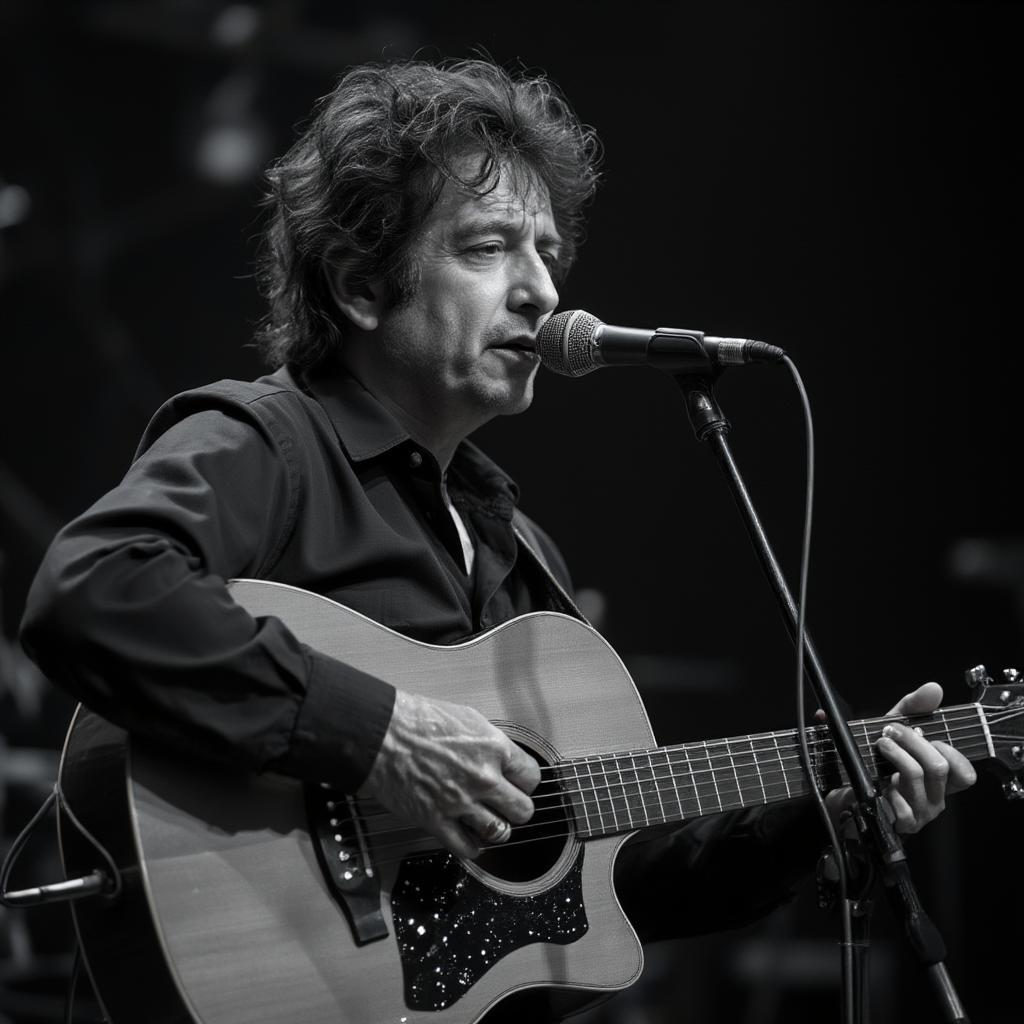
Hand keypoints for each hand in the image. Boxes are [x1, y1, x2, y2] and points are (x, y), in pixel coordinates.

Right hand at [358, 690, 540, 858]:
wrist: (382, 734)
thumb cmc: (417, 720)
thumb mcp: (467, 718)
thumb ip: (490, 743)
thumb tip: (501, 757)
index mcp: (493, 748)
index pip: (531, 777)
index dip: (526, 782)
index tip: (519, 784)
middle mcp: (482, 777)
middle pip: (523, 810)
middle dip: (517, 808)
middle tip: (508, 805)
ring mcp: (461, 802)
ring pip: (500, 832)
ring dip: (498, 830)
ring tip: (490, 822)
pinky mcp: (436, 820)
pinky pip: (467, 848)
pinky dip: (473, 848)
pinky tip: (470, 839)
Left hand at [826, 682, 976, 833]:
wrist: (843, 794)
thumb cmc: (875, 763)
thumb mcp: (893, 731)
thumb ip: (913, 709)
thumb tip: (934, 688)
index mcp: (940, 781)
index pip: (965, 773)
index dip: (949, 750)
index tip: (922, 732)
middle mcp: (935, 799)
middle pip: (938, 767)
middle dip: (912, 742)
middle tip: (889, 732)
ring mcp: (919, 814)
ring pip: (916, 777)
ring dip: (895, 754)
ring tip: (880, 745)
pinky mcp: (899, 824)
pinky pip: (899, 804)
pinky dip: (886, 787)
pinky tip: (878, 782)